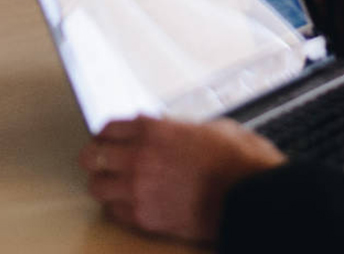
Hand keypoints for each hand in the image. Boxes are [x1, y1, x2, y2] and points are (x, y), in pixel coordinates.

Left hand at [80, 116, 284, 241]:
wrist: (251, 197)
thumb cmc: (239, 162)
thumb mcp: (210, 127)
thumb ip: (180, 128)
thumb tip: (170, 129)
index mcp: (153, 129)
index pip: (108, 128)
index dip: (107, 134)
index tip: (107, 139)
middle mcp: (138, 156)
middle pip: (92, 155)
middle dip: (96, 158)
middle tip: (101, 162)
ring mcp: (138, 188)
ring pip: (97, 186)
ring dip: (104, 185)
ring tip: (114, 186)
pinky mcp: (145, 216)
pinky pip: (115, 212)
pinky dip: (119, 208)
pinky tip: (130, 205)